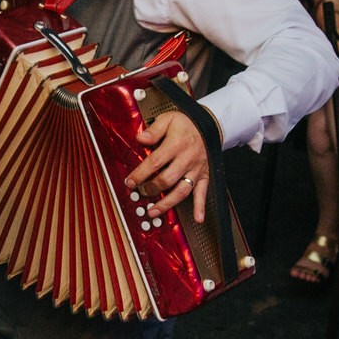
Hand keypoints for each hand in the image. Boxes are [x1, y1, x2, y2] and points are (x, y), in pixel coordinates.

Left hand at [124, 110, 210, 224]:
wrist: (209, 125)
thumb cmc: (186, 123)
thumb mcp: (168, 119)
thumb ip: (154, 130)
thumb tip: (140, 138)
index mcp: (176, 145)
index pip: (155, 162)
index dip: (140, 174)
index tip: (130, 182)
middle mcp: (187, 159)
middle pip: (167, 179)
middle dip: (151, 189)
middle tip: (140, 193)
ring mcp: (196, 170)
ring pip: (182, 191)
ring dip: (167, 203)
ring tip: (153, 211)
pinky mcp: (204, 176)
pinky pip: (203, 193)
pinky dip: (201, 207)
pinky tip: (198, 219)